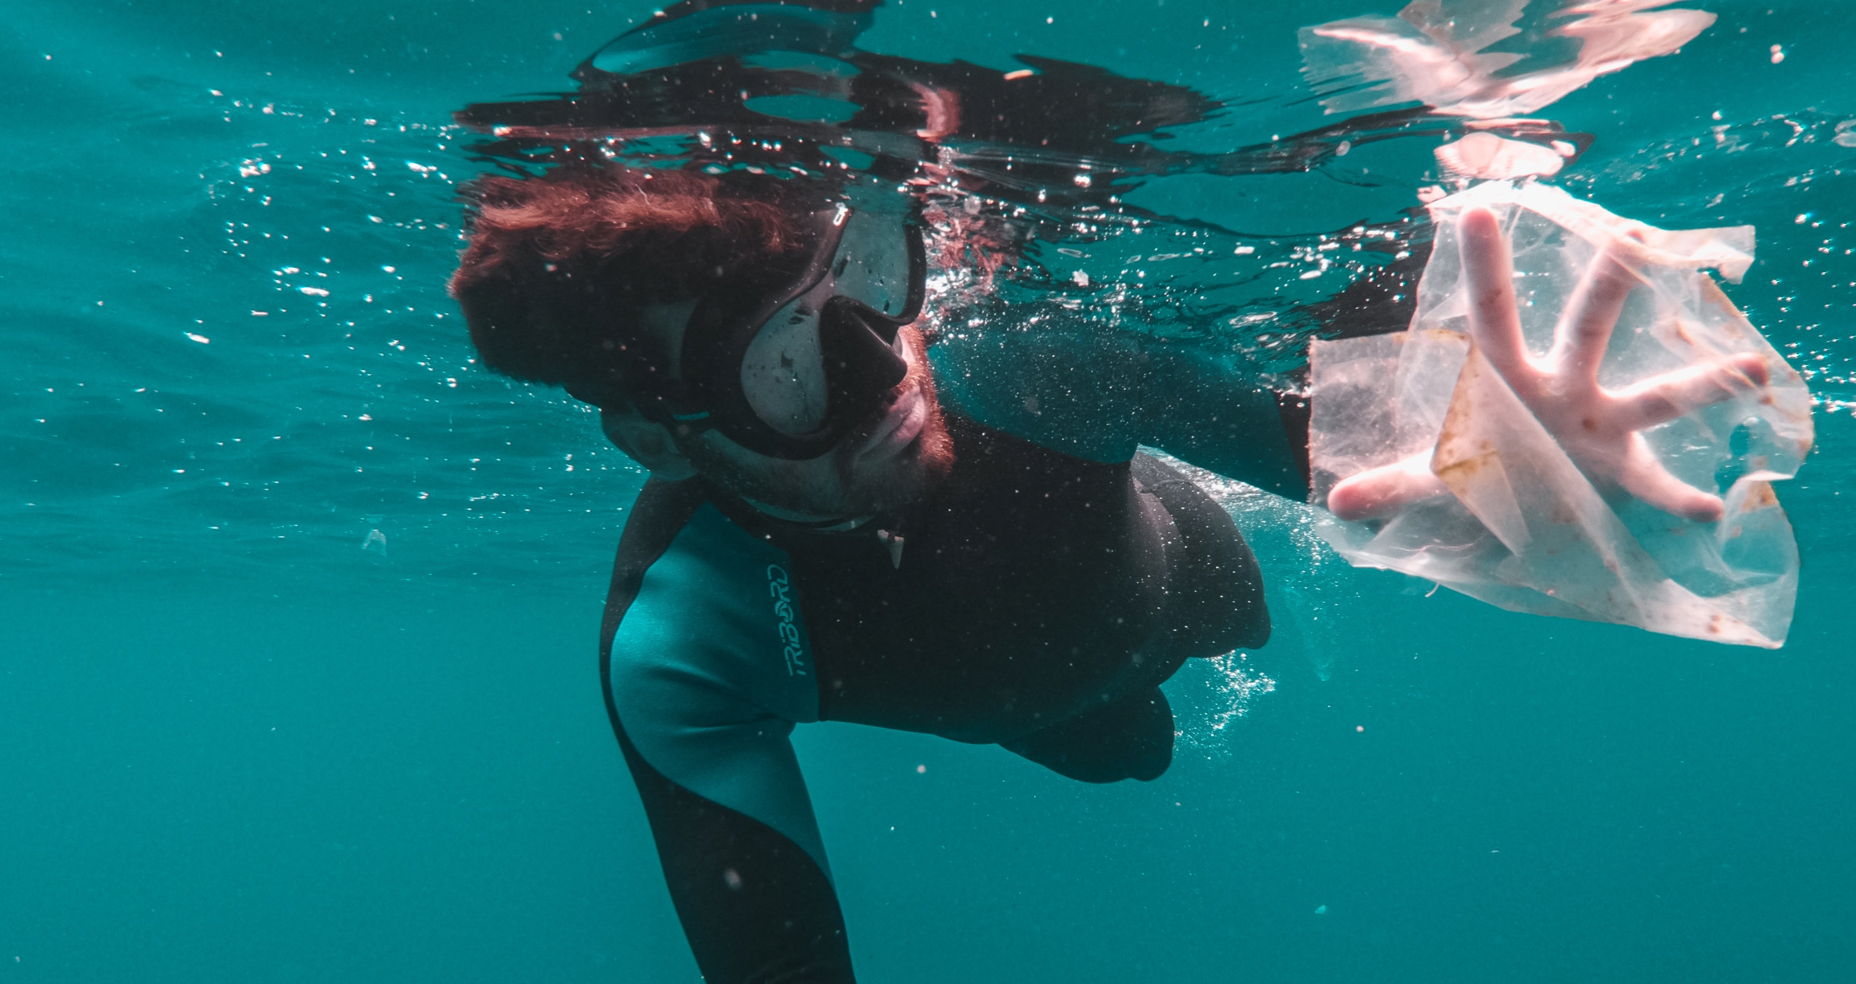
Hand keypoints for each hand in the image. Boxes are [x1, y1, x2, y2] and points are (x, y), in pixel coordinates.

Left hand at [1327, 207, 1769, 523]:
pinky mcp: (1624, 473)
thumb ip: (1390, 485)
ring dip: (1702, 384)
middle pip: (1587, 326)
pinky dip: (1681, 500)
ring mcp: (1601, 425)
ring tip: (1752, 369)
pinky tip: (1709, 510)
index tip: (1473, 211)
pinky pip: (1657, 486)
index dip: (1483, 266)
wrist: (1521, 505)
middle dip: (1610, 286)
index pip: (1490, 313)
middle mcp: (1562, 388)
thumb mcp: (1432, 478)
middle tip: (1635, 236)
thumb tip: (1335, 503)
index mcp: (1505, 378)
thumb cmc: (1479, 467)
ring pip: (1655, 396)